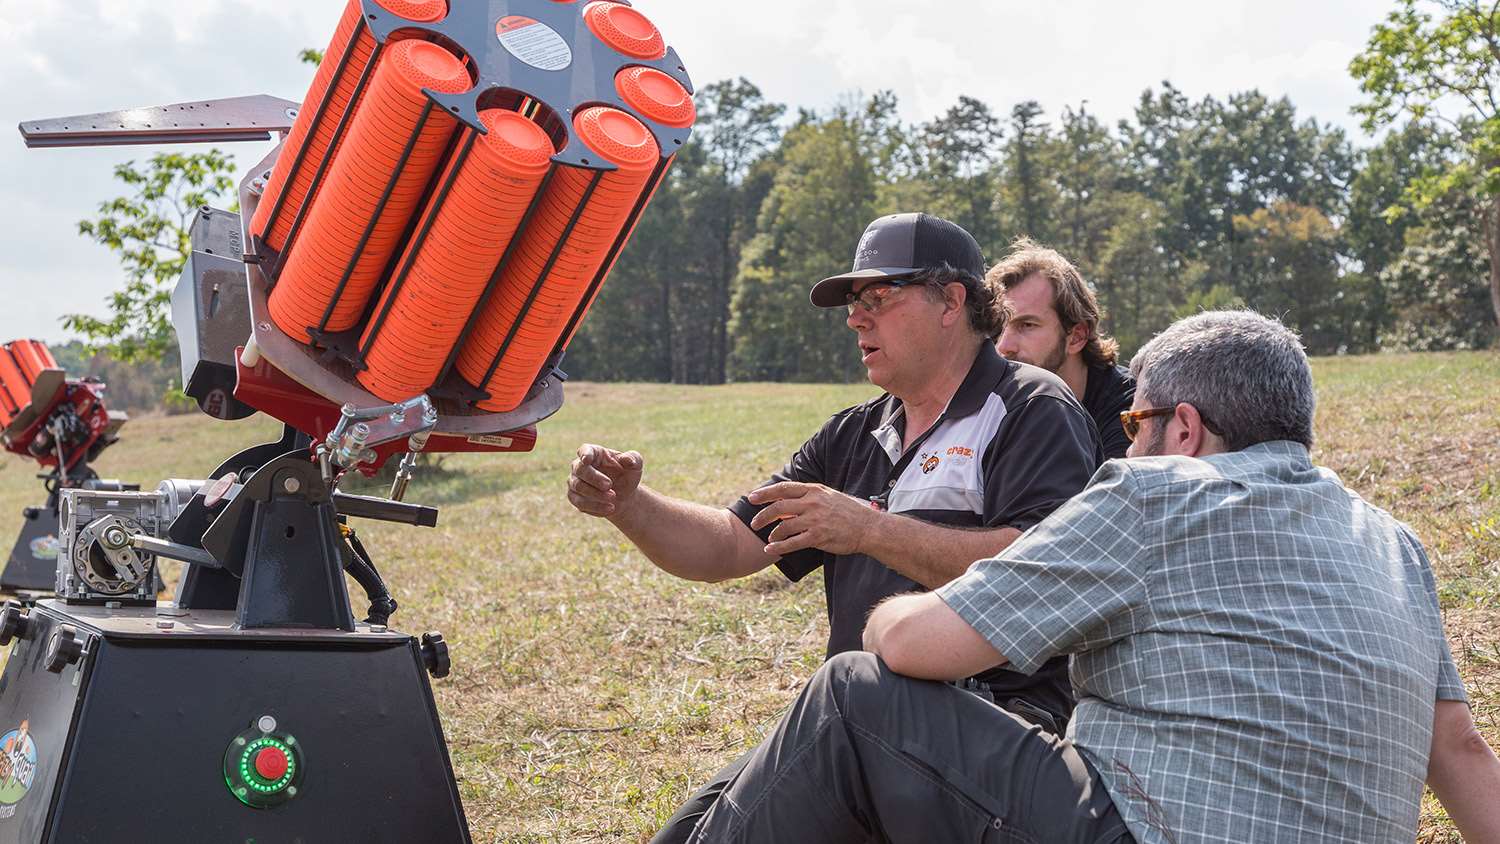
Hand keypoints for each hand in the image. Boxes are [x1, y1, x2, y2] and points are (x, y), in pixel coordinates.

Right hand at [568, 444, 643, 517]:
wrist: (624, 496)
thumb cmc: (627, 476)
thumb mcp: (635, 466)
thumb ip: (633, 459)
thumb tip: (627, 460)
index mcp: (594, 453)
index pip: (585, 450)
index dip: (585, 454)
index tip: (587, 459)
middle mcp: (579, 466)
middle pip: (580, 470)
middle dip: (594, 478)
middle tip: (609, 485)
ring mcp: (574, 482)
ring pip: (578, 487)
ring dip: (596, 494)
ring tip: (613, 498)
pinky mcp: (574, 498)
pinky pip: (579, 502)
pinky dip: (595, 506)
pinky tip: (610, 508)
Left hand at [747, 481, 878, 555]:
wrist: (868, 527)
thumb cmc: (848, 512)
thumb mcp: (828, 496)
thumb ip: (808, 497)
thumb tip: (786, 502)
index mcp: (814, 490)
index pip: (783, 489)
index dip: (765, 493)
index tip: (752, 498)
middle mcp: (812, 503)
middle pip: (779, 507)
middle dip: (763, 515)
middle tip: (754, 523)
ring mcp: (815, 520)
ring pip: (784, 526)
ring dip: (772, 533)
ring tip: (769, 539)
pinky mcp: (818, 537)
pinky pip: (792, 543)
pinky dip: (778, 547)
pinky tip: (771, 549)